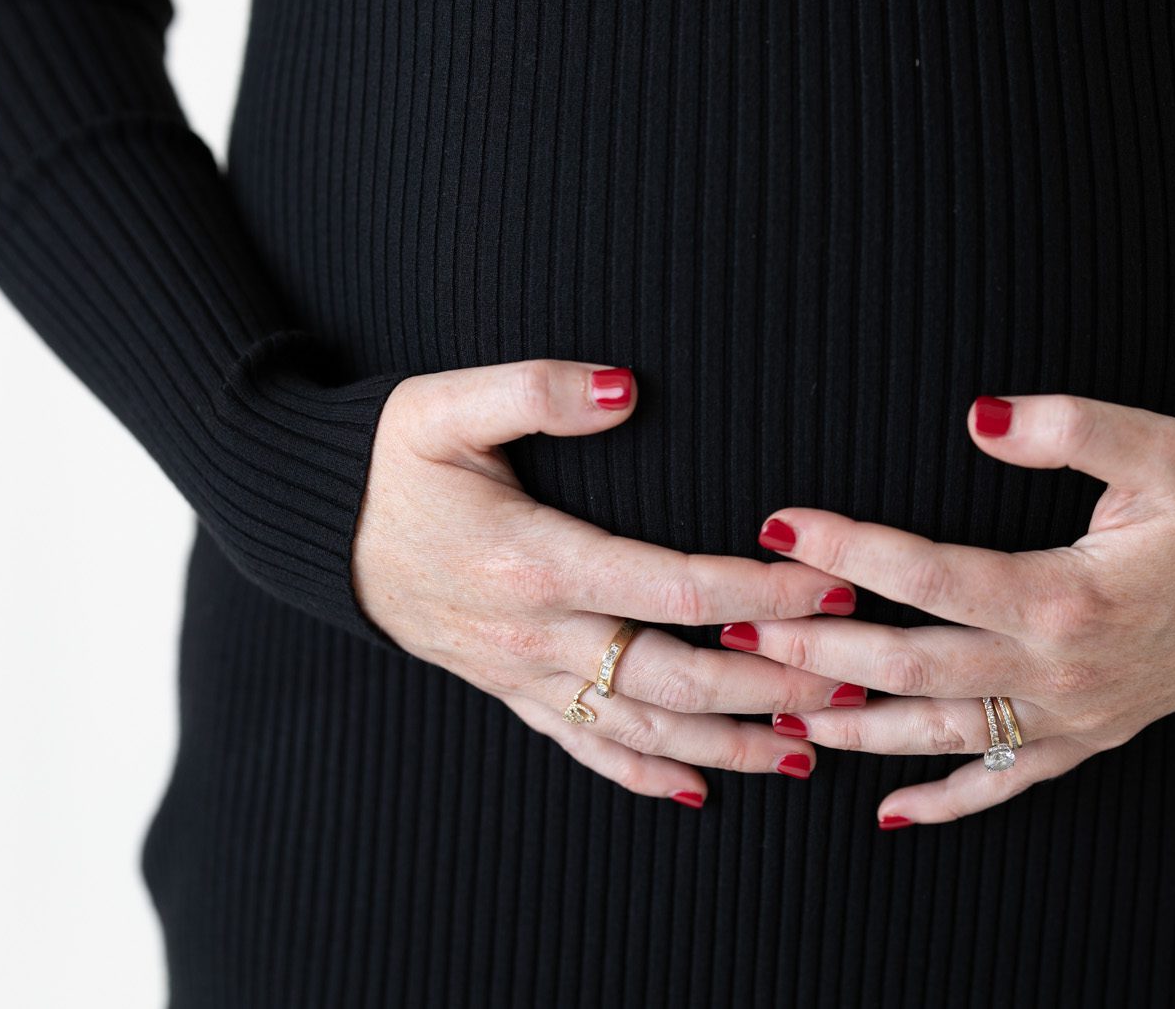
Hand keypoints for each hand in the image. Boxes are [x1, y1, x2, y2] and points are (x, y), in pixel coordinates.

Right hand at [351, 360, 859, 806]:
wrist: (318, 529)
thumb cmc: (389, 458)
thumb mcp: (444, 403)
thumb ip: (536, 388)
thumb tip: (624, 388)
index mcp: (535, 561)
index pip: (674, 589)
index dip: (760, 593)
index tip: (832, 585)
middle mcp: (535, 634)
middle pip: (677, 677)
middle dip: (773, 686)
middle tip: (856, 684)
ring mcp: (523, 674)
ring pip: (642, 726)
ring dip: (728, 742)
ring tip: (811, 750)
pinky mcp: (510, 691)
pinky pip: (584, 746)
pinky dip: (645, 771)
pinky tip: (699, 786)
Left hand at [725, 393, 1174, 826]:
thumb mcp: (1166, 447)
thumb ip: (1073, 427)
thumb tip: (980, 415)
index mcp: (1068, 597)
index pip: (933, 576)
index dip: (852, 550)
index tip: (782, 522)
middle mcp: (1061, 671)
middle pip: (915, 667)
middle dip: (822, 647)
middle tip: (744, 620)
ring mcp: (1072, 716)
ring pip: (943, 735)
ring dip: (857, 726)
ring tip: (779, 709)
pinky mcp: (1087, 739)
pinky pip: (1006, 783)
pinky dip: (946, 801)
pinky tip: (889, 812)